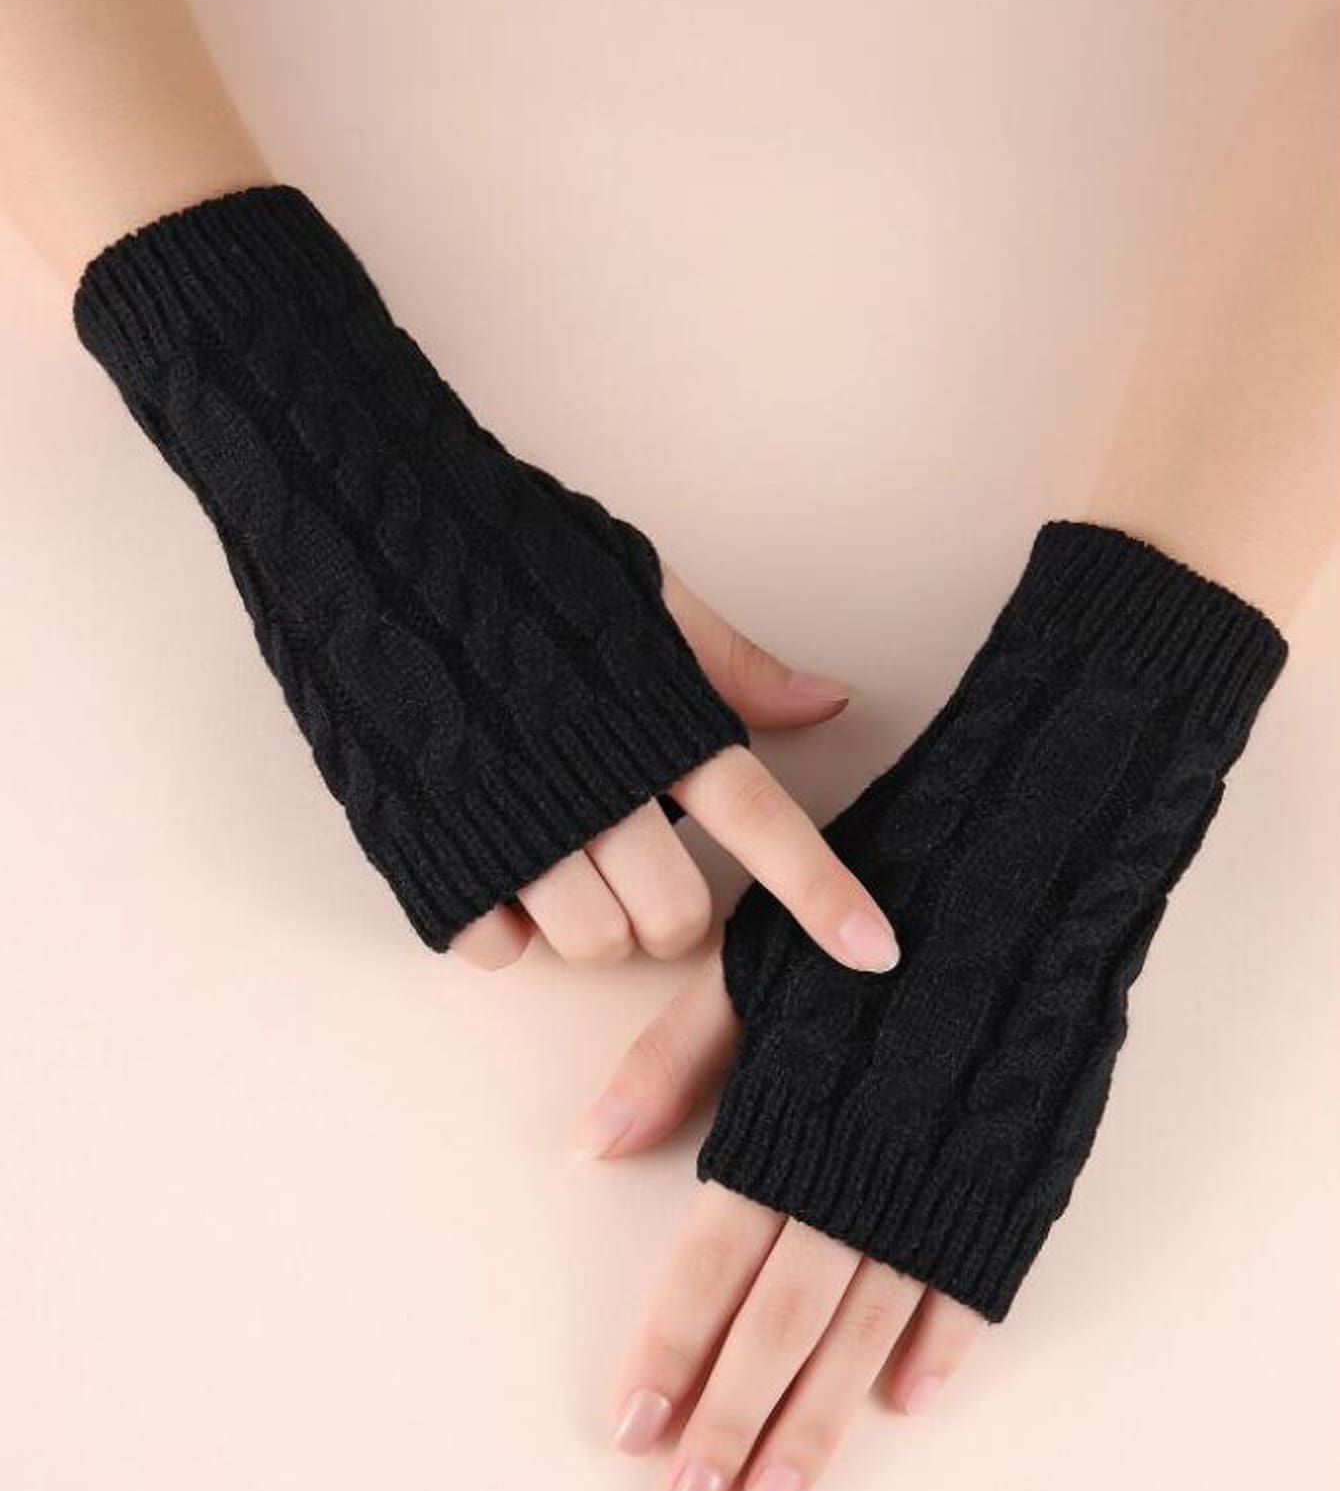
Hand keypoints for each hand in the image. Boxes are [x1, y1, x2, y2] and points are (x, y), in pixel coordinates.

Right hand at [451, 571, 899, 974]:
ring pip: (592, 942)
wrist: (358, 538)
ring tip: (567, 857)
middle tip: (646, 860)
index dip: (822, 895)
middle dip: (675, 912)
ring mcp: (506, 827)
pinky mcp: (430, 854)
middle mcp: (589, 785)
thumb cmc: (507, 556)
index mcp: (651, 719)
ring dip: (595, 922)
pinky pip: (499, 948)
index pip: (760, 821)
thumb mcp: (634, 589)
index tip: (876, 952)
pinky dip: (509, 925)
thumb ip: (728, 661)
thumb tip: (831, 700)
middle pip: (673, 916)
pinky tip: (498, 865)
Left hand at [579, 957, 984, 1490]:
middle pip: (782, 1325)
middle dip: (728, 1422)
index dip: (668, 1350)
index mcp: (787, 1125)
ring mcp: (938, 1191)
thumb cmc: (875, 908)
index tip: (630, 1429)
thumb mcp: (755, 966)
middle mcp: (858, 1178)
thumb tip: (589, 1145)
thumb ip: (674, 1059)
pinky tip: (904, 1404)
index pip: (709, 1264)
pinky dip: (938, 1347)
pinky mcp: (1007, 1186)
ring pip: (868, 1332)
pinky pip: (969, 1287)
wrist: (1025, 873)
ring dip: (818, 1421)